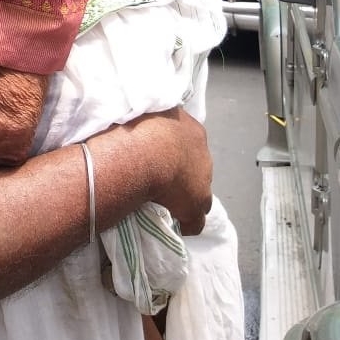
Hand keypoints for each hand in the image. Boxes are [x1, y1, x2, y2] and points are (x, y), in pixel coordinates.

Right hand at [139, 108, 212, 235]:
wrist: (142, 151)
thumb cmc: (136, 129)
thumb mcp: (142, 115)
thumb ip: (148, 121)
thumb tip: (137, 125)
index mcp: (191, 129)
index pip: (188, 143)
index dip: (174, 151)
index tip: (159, 157)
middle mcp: (202, 152)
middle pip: (196, 167)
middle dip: (182, 173)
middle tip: (160, 178)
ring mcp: (203, 180)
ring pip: (197, 192)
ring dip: (182, 197)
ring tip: (160, 201)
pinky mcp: (197, 204)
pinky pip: (194, 220)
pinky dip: (184, 223)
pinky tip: (168, 224)